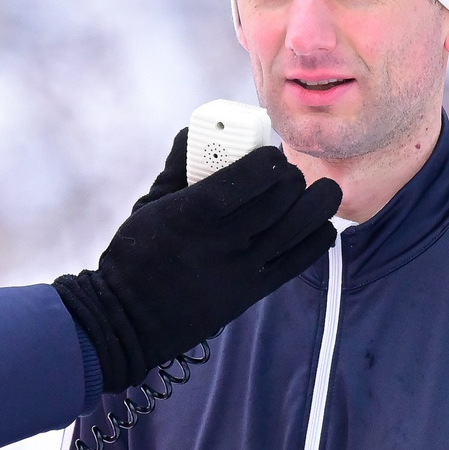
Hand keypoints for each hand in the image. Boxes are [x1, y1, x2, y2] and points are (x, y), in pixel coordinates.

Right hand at [56, 143, 340, 392]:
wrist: (130, 318)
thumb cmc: (138, 254)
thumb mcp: (150, 203)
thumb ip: (179, 166)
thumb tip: (197, 131)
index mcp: (192, 213)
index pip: (251, 175)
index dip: (269, 160)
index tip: (268, 155)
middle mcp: (222, 241)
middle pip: (281, 196)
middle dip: (291, 177)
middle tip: (285, 174)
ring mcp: (242, 269)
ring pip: (300, 225)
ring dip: (315, 201)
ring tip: (313, 192)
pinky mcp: (253, 293)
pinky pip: (302, 259)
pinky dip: (318, 235)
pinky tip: (316, 222)